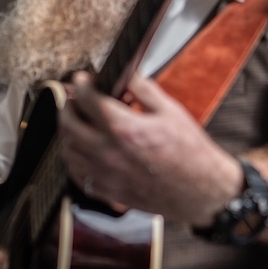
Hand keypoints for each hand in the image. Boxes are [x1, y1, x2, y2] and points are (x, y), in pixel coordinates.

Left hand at [59, 72, 242, 224]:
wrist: (200, 190)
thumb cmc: (190, 152)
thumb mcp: (171, 111)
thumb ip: (144, 89)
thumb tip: (127, 76)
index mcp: (124, 129)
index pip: (88, 100)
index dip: (81, 85)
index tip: (81, 80)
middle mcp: (109, 153)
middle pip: (69, 125)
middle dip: (67, 106)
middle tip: (73, 98)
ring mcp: (106, 175)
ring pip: (68, 150)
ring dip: (67, 132)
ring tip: (74, 122)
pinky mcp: (108, 192)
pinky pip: (77, 174)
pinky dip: (73, 159)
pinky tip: (81, 150)